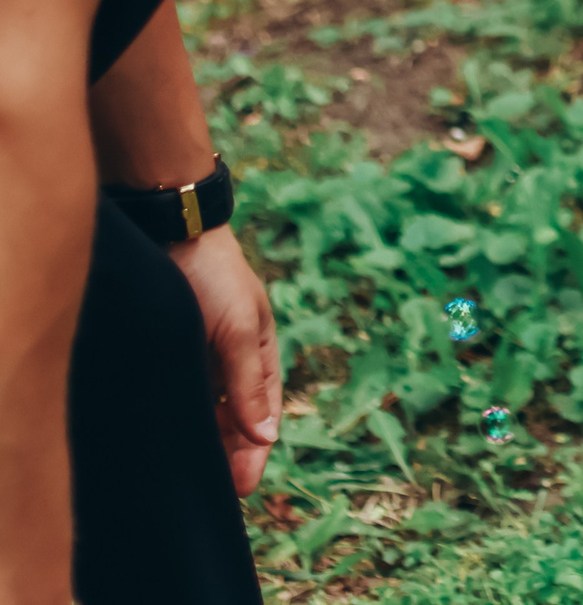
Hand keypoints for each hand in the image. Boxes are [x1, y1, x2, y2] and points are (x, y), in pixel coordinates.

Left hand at [166, 226, 279, 493]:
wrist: (172, 234)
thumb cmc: (216, 276)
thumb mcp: (240, 329)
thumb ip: (250, 382)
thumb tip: (267, 435)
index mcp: (260, 355)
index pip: (264, 416)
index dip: (255, 453)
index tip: (243, 487)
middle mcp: (231, 363)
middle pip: (235, 422)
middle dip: (231, 457)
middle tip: (217, 493)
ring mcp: (201, 361)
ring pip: (206, 415)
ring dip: (205, 443)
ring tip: (192, 476)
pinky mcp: (171, 358)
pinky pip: (180, 400)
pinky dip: (180, 422)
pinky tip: (170, 442)